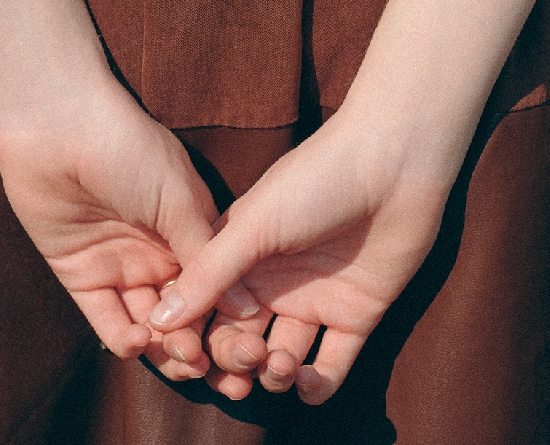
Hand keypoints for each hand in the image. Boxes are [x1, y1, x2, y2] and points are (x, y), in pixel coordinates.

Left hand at [0, 75, 221, 378]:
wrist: (60, 127)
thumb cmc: (130, 150)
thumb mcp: (180, 201)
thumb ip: (207, 256)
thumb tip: (250, 309)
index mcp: (188, 229)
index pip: (212, 286)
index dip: (226, 319)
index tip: (240, 349)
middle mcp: (156, 252)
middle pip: (181, 313)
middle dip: (196, 342)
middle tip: (204, 364)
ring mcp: (119, 266)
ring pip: (148, 325)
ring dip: (163, 349)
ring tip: (178, 361)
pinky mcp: (81, 277)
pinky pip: (107, 320)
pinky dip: (124, 340)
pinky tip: (138, 341)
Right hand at [146, 109, 451, 402]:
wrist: (393, 163)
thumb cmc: (316, 180)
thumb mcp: (254, 225)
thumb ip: (209, 273)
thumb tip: (157, 322)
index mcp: (242, 256)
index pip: (206, 311)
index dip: (194, 339)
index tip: (188, 360)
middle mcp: (274, 282)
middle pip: (240, 340)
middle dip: (236, 357)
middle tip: (249, 355)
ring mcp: (315, 299)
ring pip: (281, 359)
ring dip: (274, 374)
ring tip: (281, 363)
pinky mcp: (356, 315)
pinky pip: (331, 366)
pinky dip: (318, 385)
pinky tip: (308, 381)